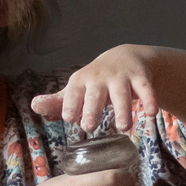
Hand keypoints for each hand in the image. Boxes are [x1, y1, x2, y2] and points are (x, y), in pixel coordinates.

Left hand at [30, 45, 166, 135]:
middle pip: (95, 94)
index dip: (70, 104)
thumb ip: (57, 101)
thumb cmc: (95, 80)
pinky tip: (151, 113)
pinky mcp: (140, 78)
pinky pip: (145, 89)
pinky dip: (149, 99)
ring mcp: (121, 77)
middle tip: (89, 126)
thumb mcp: (76, 88)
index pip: (73, 93)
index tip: (67, 117)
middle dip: (92, 108)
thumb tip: (34, 106)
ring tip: (123, 127)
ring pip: (121, 93)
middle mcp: (100, 78)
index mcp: (81, 81)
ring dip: (122, 109)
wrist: (124, 57)